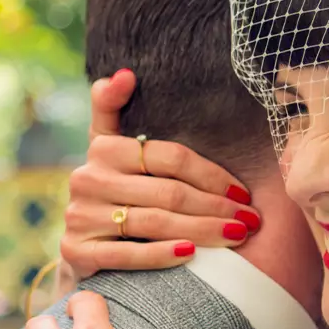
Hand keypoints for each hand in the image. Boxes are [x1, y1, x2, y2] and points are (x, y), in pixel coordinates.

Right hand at [61, 70, 260, 278]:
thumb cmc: (116, 193)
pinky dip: (162, 255)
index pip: (169, 157)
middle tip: (251, 220)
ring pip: (153, 222)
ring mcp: (79, 217)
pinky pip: (127, 254)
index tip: (244, 192)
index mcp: (102, 148)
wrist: (85, 247)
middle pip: (167, 192)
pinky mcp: (76, 251)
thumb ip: (115, 109)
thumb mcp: (113, 149)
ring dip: (202, 231)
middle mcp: (87, 179)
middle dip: (216, 207)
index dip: (211, 174)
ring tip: (237, 236)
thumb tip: (126, 73)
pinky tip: (192, 256)